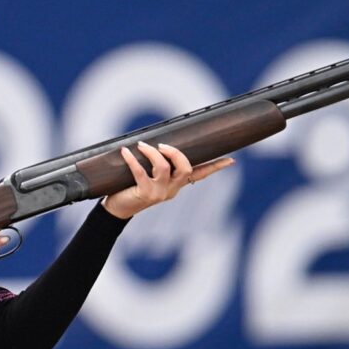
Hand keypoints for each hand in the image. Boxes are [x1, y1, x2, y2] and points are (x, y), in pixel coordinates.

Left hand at [101, 142, 234, 219]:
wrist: (117, 210)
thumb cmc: (133, 187)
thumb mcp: (149, 175)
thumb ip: (156, 162)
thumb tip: (155, 139)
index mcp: (177, 185)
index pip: (200, 175)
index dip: (215, 167)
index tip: (231, 160)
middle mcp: (172, 190)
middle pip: (186, 169)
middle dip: (176, 153)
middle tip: (162, 146)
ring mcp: (159, 193)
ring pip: (164, 168)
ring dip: (153, 153)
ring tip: (142, 145)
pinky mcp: (144, 193)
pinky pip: (140, 173)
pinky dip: (132, 159)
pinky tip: (125, 152)